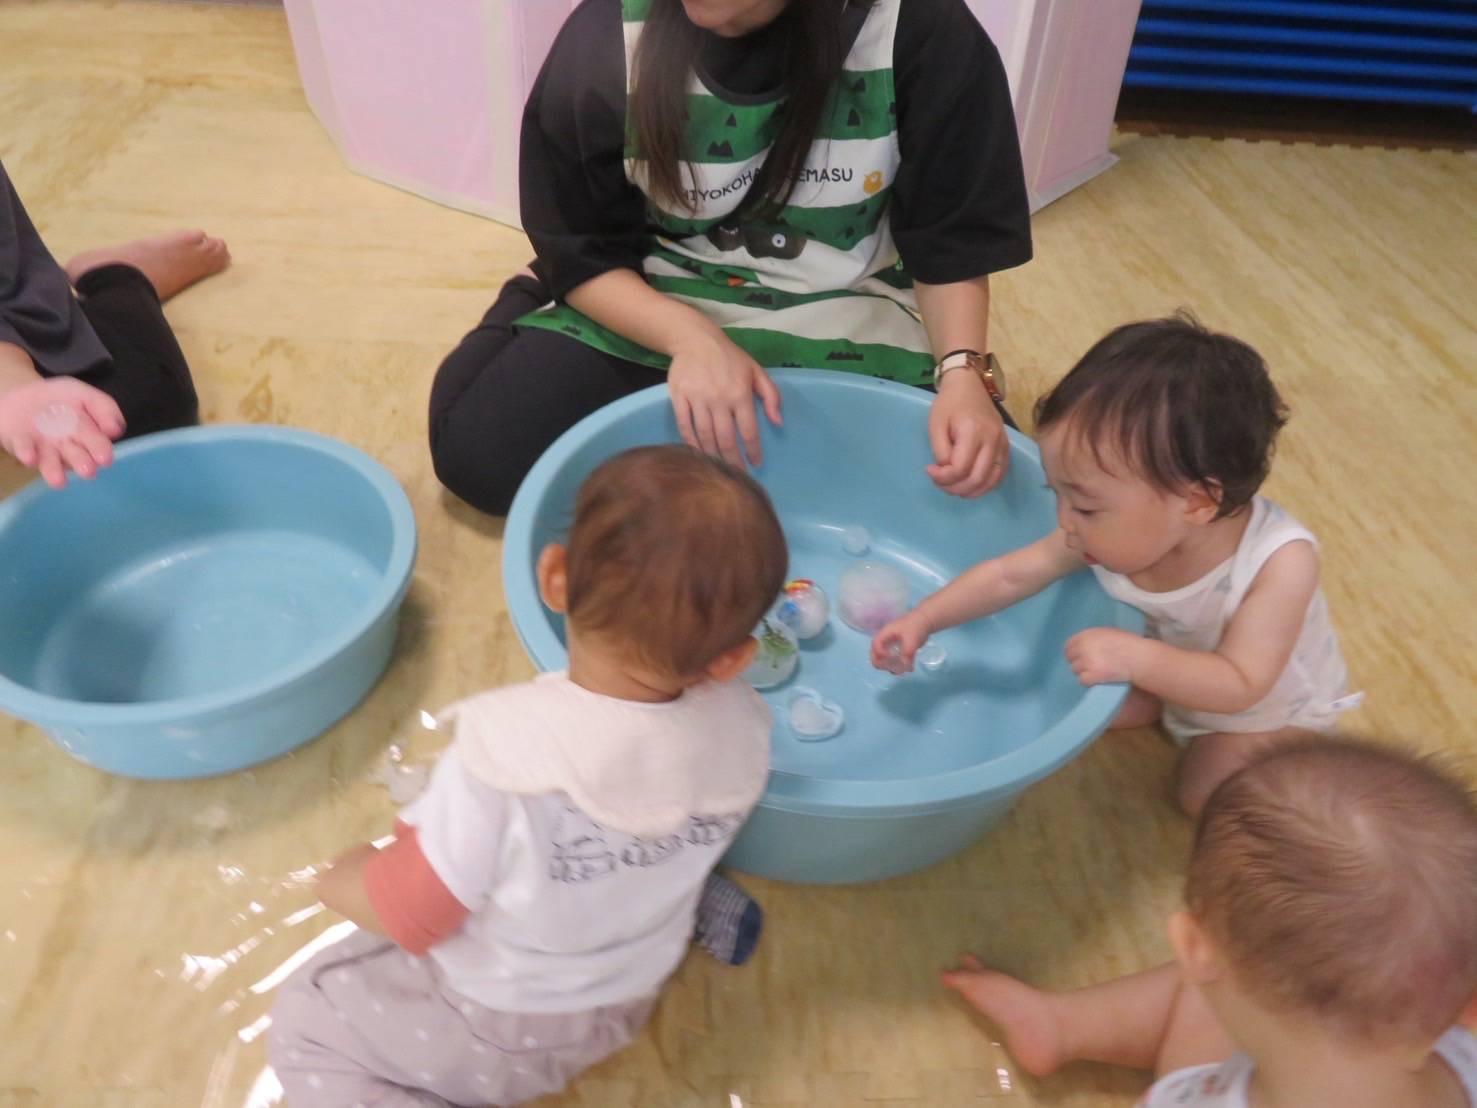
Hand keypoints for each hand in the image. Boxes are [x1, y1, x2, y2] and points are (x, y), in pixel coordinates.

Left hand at [0, 376, 123, 488]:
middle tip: (88, 471)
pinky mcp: (21, 445)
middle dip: (81, 463)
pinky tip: (30, 458)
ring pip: (51, 461)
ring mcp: (44, 449)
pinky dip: (27, 453)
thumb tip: (115, 431)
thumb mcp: (84, 395)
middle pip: (76, 456)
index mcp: (87, 436)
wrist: (24, 399)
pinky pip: (24, 449)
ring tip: (58, 481)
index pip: (96, 443)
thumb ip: (104, 407)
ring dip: (54, 470)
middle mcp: (67, 447)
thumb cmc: (61, 399)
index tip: (104, 458)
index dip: (100, 449)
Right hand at [667, 325, 781, 468]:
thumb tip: (778, 422)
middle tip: (737, 475)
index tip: (756, 464)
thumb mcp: (756, 371)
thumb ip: (771, 396)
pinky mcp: (679, 397)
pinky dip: (690, 442)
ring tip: (718, 468)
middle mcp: (719, 399)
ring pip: (705, 435)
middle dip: (732, 460)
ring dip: (712, 455)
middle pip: (725, 438)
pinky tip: (697, 453)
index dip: (752, 450)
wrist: (695, 339)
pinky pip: (684, 425)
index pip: (748, 430)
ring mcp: (697, 399)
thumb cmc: (730, 357)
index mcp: (740, 394)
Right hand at [871, 610, 931, 673]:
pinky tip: (910, 668)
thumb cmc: (916, 627)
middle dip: (883, 664)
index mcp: (885, 634)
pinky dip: (900, 665)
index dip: (881, 654)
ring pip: (885, 659)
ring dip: (892, 666)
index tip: (892, 658)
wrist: (926, 621)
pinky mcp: (899, 649)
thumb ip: (907, 654)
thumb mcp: (911, 641)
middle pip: (876, 654)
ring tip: (904, 669)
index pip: (875, 646)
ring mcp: (892, 645)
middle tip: (895, 668)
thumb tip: (904, 668)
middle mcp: (886, 640)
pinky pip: (895, 660)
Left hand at [927, 369, 1008, 496]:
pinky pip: (1000, 474)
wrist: (969, 385)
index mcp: (973, 431)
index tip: (930, 470)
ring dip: (971, 491)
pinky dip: (986, 485)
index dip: (943, 477)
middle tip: (940, 483)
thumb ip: (940, 450)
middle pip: (977, 478)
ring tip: (953, 487)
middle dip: (955, 488)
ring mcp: (1002, 444)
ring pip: (991, 480)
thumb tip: (946, 471)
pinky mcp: (1005, 447)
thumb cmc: (949, 403)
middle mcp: (992, 440)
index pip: (961, 468)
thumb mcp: (936, 424)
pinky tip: (971, 485)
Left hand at [1064, 627, 1143, 685]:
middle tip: (1088, 666)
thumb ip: (1093, 638)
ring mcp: (1087, 662)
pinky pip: (1082, 680)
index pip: (1068, 645)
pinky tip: (1097, 679)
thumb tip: (1083, 645)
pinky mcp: (1093, 675)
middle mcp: (1083, 647)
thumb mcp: (1108, 633)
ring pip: (1075, 670)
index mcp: (1087, 635)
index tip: (1079, 656)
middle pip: (1070, 658)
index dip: (1074, 652)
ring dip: (1084, 672)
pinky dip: (1089, 681)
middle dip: (1078, 662)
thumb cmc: (1128, 643)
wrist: (1139, 657)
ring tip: (1095, 672)